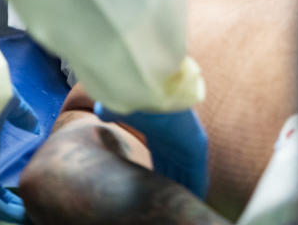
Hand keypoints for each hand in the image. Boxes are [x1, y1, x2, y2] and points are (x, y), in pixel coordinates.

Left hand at [0, 90, 38, 222]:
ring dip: (8, 213)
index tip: (23, 200)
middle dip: (7, 208)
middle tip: (27, 215)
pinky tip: (21, 215)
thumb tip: (35, 126)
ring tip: (26, 219)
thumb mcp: (9, 106)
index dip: (6, 194)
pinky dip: (6, 211)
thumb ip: (22, 116)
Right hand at [94, 103, 208, 197]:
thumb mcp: (125, 110)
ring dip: (185, 190)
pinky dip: (197, 188)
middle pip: (176, 169)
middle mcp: (177, 140)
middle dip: (174, 184)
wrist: (154, 90)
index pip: (163, 159)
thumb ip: (113, 112)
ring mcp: (189, 144)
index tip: (157, 187)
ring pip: (188, 174)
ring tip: (180, 206)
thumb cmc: (138, 98)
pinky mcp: (197, 148)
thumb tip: (99, 111)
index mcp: (162, 133)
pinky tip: (196, 200)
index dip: (161, 174)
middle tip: (169, 202)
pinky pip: (198, 175)